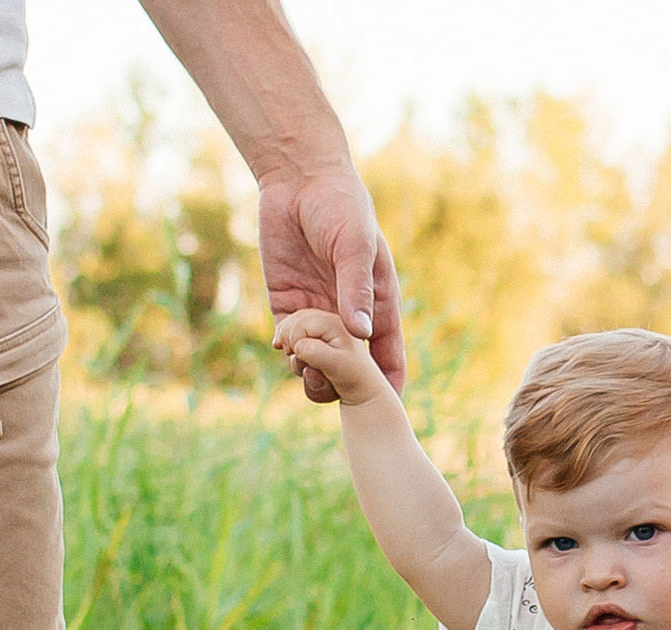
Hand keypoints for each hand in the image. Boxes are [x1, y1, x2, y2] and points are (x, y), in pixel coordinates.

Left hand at [257, 164, 406, 403]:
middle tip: (329, 386)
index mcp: (377, 304)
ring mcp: (317, 311)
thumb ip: (356, 288)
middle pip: (351, 368)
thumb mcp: (354, 245)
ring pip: (318, 360)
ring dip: (310, 370)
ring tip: (300, 363)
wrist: (298, 180)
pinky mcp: (287, 303)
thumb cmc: (340, 206)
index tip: (387, 408)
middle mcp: (349, 315)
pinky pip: (289, 340)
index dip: (388, 383)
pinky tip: (282, 344)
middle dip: (342, 385)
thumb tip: (361, 335)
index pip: (388, 354)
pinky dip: (286, 349)